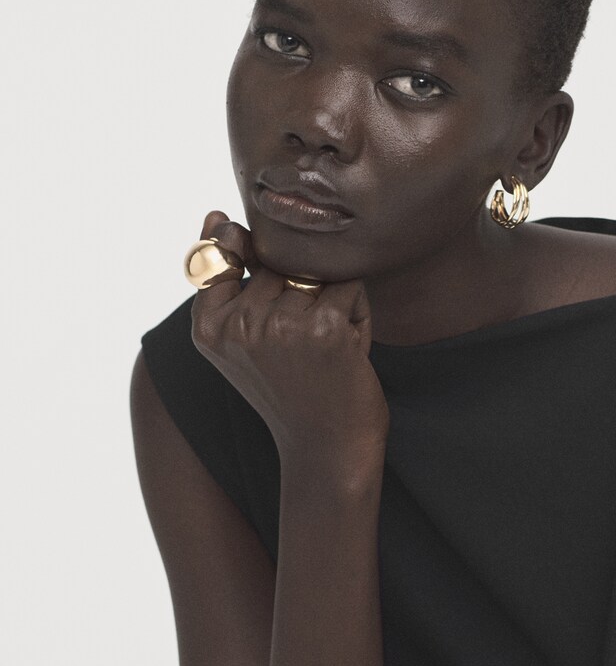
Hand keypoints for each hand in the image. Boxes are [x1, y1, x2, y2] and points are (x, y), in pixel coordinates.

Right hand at [190, 210, 389, 473]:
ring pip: (318, 272)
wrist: (328, 449)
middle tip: (304, 347)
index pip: (225, 254)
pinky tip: (348, 353)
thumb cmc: (291, 389)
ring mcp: (280, 325)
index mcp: (207, 327)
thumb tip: (215, 216)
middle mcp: (238, 324)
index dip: (259, 280)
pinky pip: (350, 286)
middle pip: (279, 261)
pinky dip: (358, 315)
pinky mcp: (325, 327)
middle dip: (302, 293)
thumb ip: (226, 277)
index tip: (271, 324)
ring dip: (333, 304)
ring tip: (326, 349)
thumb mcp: (243, 338)